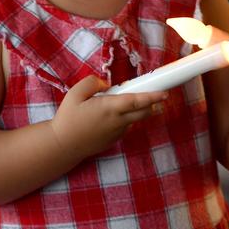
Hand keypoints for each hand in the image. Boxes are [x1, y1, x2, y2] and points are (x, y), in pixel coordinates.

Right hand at [51, 75, 167, 160]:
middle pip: (144, 112)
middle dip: (152, 103)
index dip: (152, 97)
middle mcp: (117, 121)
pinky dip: (125, 119)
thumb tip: (106, 84)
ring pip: (135, 119)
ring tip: (120, 103)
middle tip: (157, 94)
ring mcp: (118, 132)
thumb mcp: (75, 93)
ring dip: (136, 110)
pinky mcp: (114, 140)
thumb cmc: (68, 118)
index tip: (165, 93)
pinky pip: (126, 126)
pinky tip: (109, 116)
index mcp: (109, 108)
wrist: (63, 145)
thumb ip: (92, 83)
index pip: (136, 101)